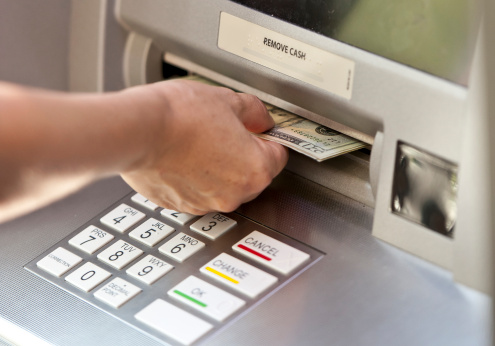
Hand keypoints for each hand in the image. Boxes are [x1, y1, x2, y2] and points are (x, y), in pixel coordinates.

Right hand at [120, 79, 287, 214]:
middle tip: (222, 132)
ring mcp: (205, 204)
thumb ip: (255, 112)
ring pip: (223, 184)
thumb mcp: (228, 100)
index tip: (258, 132)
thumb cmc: (180, 117)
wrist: (137, 131)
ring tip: (197, 143)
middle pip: (252, 174)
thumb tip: (262, 120)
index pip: (279, 155)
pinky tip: (180, 157)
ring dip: (217, 168)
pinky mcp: (180, 205)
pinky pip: (197, 191)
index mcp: (255, 170)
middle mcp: (233, 194)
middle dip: (242, 155)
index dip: (268, 138)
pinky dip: (193, 178)